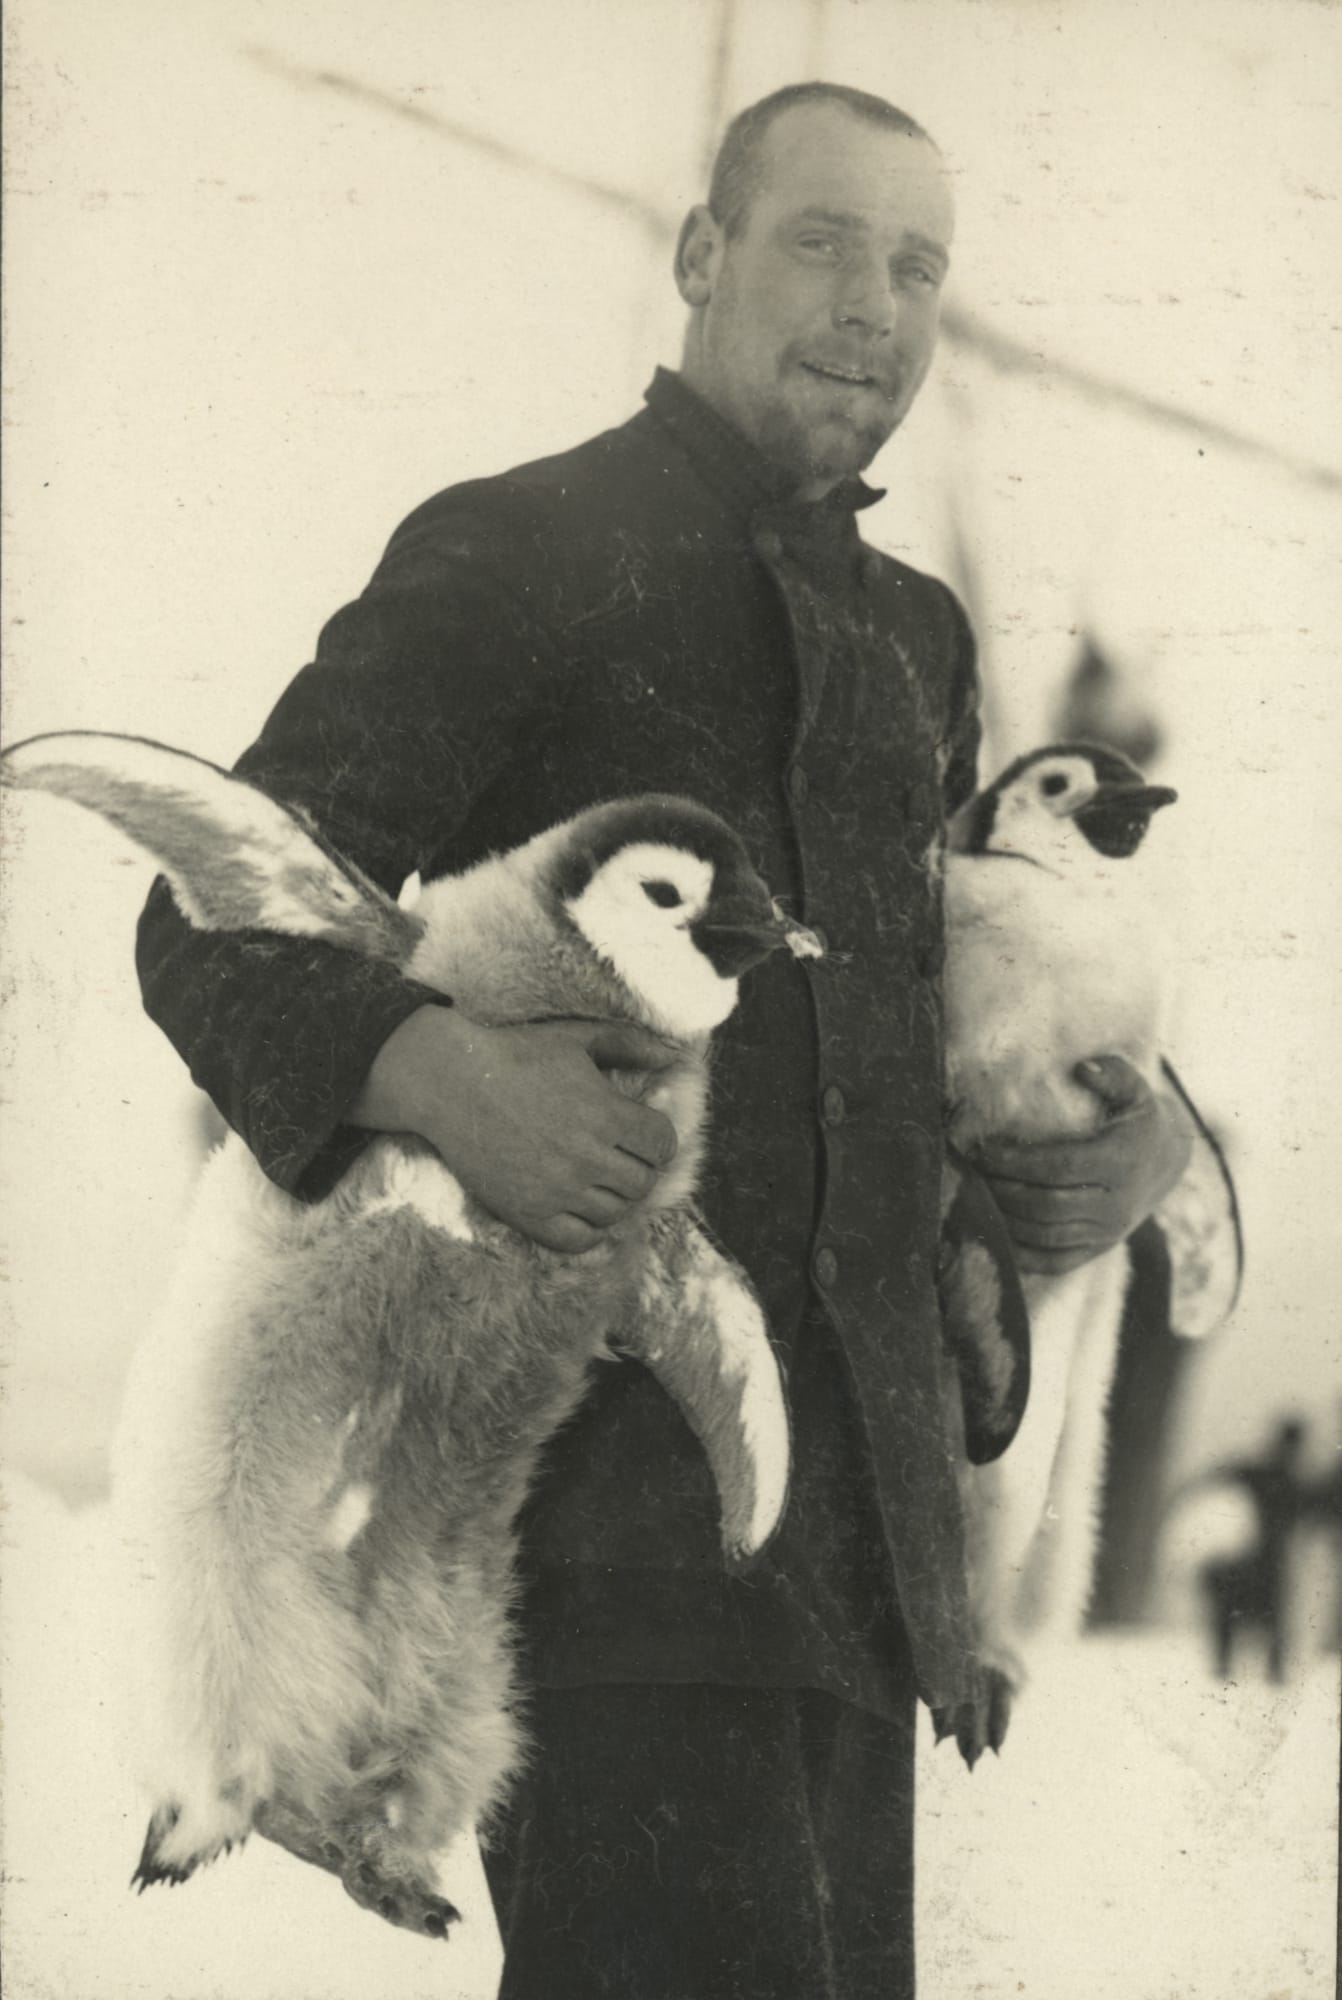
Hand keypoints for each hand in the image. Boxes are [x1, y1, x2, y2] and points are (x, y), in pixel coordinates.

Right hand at [350, 1004, 680, 1253]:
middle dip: (638, 1167)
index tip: (639, 1132)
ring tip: (596, 1177)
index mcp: (606, 1113)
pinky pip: (578, 1240)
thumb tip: (675, 1057)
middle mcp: (587, 1157)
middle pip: (643, 1182)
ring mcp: (557, 1190)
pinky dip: (588, 1229)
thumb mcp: (578, 1039)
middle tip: (618, 1155)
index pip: (662, 1144)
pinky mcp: (528, 1212)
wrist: (450, 1081)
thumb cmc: (517, 1054)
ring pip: (615, 1212)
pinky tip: (579, 1206)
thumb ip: (632, 1045)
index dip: (656, 1137)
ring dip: (613, 1196)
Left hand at [971, 1056, 1193, 1276]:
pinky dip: (1021, 1253)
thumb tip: (1082, 1068)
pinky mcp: (1099, 1250)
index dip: (1016, 1161)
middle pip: (1046, 1205)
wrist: (1167, 1163)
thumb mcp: (1136, 1090)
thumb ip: (1114, 1074)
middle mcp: (1116, 1204)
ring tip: (974, 1196)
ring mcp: (1108, 1233)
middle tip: (970, 1173)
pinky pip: (1055, 1261)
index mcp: (1121, 1162)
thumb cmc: (1138, 1120)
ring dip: (1005, 1218)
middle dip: (1002, 1190)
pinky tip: (994, 1232)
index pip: (1059, 1167)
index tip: (982, 1150)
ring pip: (1046, 1235)